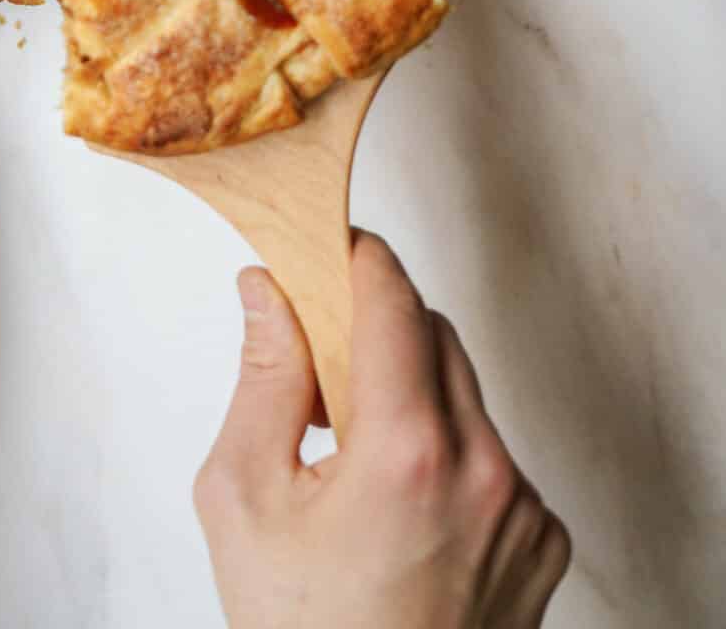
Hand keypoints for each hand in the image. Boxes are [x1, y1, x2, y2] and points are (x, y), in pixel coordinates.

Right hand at [194, 235, 570, 628]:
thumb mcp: (242, 498)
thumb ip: (262, 376)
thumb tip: (262, 288)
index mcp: (407, 451)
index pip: (395, 298)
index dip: (359, 256)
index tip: (331, 243)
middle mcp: (484, 472)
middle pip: (436, 335)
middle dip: (378, 328)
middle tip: (322, 361)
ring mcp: (524, 512)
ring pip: (468, 396)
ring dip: (414, 394)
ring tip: (355, 456)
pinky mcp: (543, 544)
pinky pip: (496, 457)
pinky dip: (451, 456)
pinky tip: (400, 507)